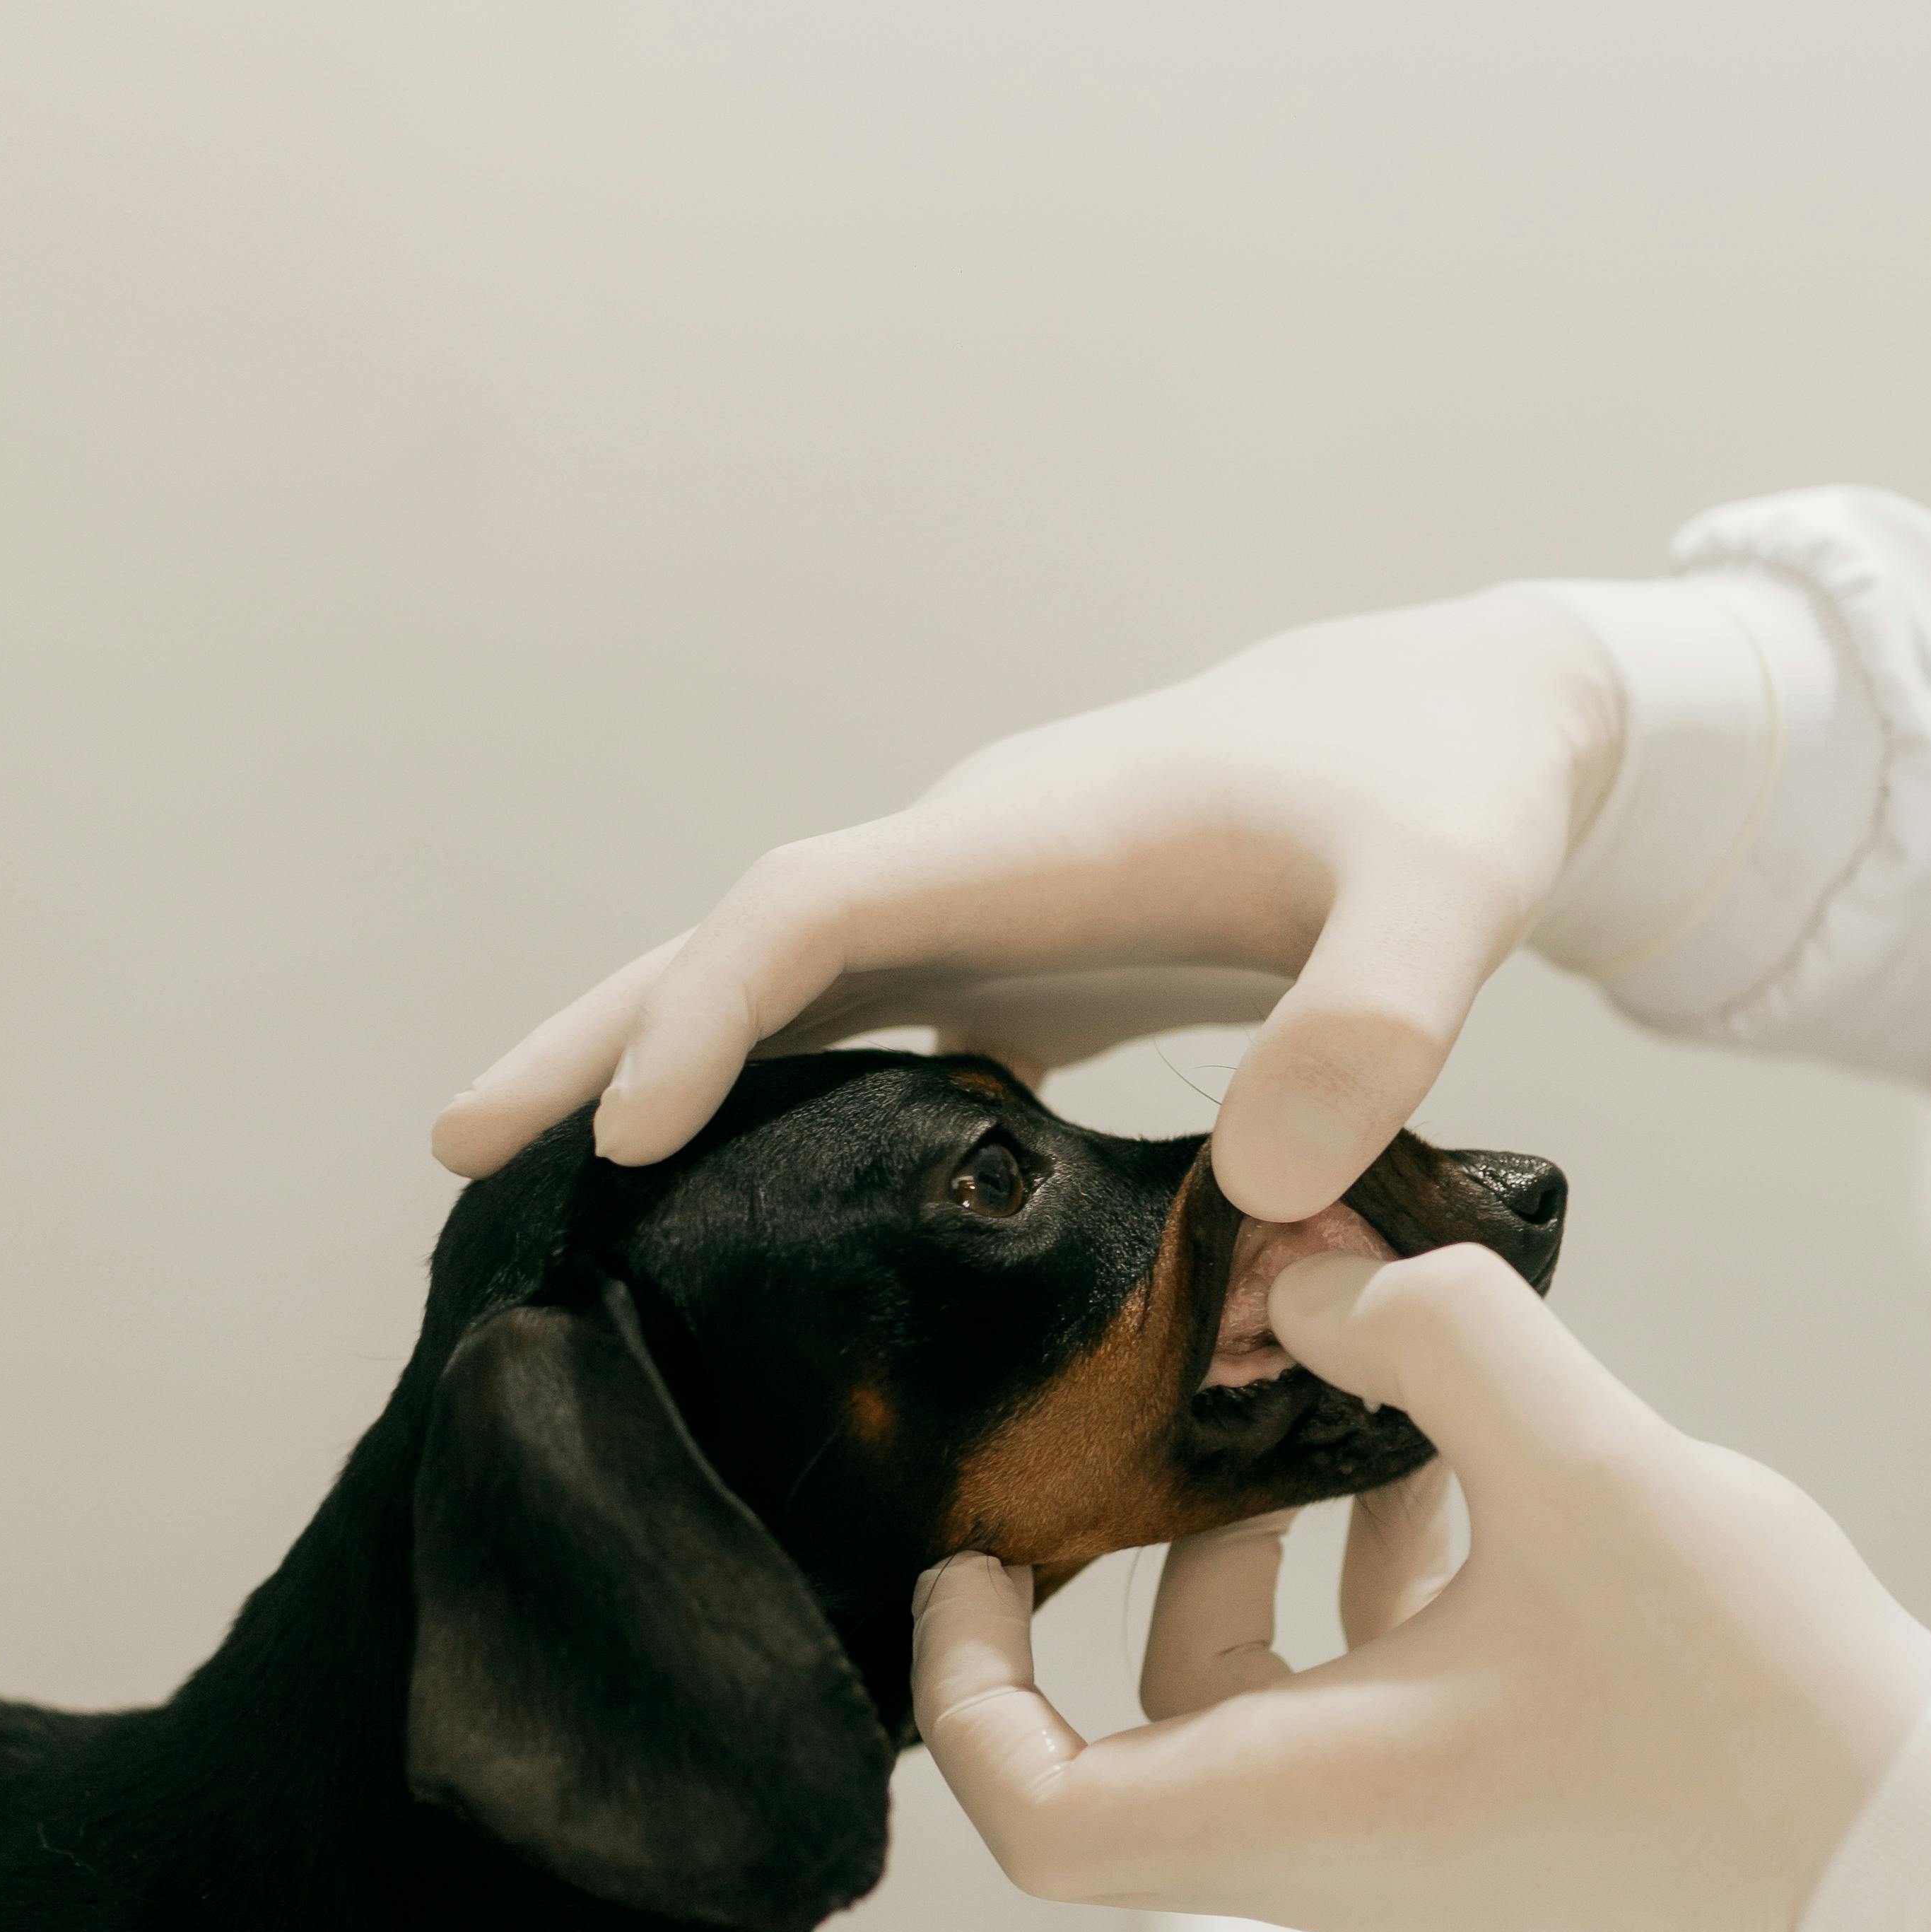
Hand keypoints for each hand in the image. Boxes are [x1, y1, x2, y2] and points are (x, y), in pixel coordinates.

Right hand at [433, 590, 1621, 1223]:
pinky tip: (728, 1212)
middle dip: (601, 1036)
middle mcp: (978, 865)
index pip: (813, 913)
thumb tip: (1263, 1191)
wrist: (1474, 720)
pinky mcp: (1025, 972)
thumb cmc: (1454, 793)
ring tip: (537, 1188)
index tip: (625, 1135)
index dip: (715, 1017)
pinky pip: (861, 1038)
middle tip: (456, 1150)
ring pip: (781, 992)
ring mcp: (991, 918)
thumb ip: (1376, 1025)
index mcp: (1033, 835)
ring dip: (661, 1074)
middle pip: (742, 945)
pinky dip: (774, 1109)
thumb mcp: (1452, 895)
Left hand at [914, 1246, 1930, 1931]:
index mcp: (1296, 1811)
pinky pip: (1358, 1696)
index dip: (965, 1689)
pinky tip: (1450, 1467)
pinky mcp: (1481, 1805)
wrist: (1914, 1850)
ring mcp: (1403, 1837)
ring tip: (1332, 1414)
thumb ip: (1438, 1339)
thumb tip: (1324, 1277)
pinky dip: (1364, 1582)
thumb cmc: (1753, 1700)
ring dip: (1260, 1553)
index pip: (1034, 1812)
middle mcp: (1324, 1850)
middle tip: (1159, 1427)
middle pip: (1126, 1736)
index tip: (973, 1558)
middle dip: (1129, 1565)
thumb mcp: (1582, 1467)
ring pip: (1249, 1699)